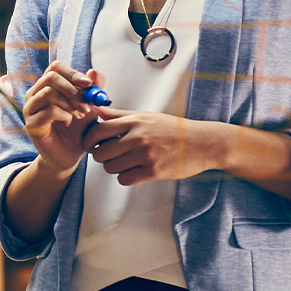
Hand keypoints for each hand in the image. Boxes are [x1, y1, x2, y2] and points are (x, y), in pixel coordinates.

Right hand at [21, 62, 105, 172]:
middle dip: (73, 89)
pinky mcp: (31, 124)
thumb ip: (93, 89)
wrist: (70, 155)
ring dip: (70, 103)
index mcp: (47, 86)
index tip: (88, 83)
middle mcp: (35, 94)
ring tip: (80, 114)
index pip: (55, 67)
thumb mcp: (90, 106)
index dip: (72, 73)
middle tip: (86, 104)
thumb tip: (93, 71)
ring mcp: (30, 109)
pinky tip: (69, 122)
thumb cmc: (78, 130)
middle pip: (51, 77)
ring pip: (49, 92)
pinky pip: (49, 111)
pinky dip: (64, 115)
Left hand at [82, 107, 229, 185]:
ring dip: (113, 167)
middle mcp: (138, 137)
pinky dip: (125, 177)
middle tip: (107, 156)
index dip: (88, 140)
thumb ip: (121, 115)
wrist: (202, 143)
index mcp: (135, 122)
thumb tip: (98, 111)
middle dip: (100, 156)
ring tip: (124, 162)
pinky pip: (124, 179)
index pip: (98, 130)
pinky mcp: (153, 172)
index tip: (90, 145)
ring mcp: (145, 155)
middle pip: (101, 152)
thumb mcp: (147, 116)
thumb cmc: (173, 129)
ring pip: (111, 167)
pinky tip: (133, 171)